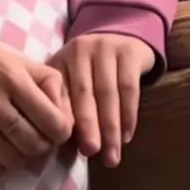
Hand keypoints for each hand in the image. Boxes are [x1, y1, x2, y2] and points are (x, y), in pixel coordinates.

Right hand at [0, 36, 73, 178]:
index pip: (54, 123)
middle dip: (44, 145)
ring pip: (14, 161)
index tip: (56, 127)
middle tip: (38, 135)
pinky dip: (2, 165)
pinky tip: (0, 149)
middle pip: (34, 145)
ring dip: (23, 156)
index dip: (62, 131)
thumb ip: (52, 87)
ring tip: (18, 142)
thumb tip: (68, 122)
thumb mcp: (24, 62)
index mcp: (12, 78)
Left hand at [48, 34, 154, 166]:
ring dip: (111, 127)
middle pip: (84, 94)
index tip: (65, 145)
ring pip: (108, 93)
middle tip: (91, 153)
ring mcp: (106, 48)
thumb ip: (63, 103)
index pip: (60, 93)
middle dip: (88, 127)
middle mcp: (80, 51)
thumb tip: (60, 139)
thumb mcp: (69, 79)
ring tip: (112, 155)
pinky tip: (126, 136)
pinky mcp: (129, 51)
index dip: (64, 119)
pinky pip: (129, 88)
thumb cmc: (89, 69)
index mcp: (60, 60)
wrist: (119, 35)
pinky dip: (128, 115)